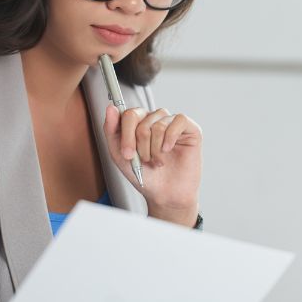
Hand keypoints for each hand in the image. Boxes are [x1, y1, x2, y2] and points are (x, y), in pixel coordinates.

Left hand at [104, 105, 201, 226]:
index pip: (129, 114)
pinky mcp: (189, 128)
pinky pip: (178, 121)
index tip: (127, 154)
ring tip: (158, 161)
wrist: (165, 194)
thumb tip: (111, 108)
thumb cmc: (145, 175)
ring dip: (154, 148)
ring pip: (158, 124)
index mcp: (139, 123)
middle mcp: (155, 119)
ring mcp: (172, 122)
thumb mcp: (120, 155)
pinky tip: (168, 150)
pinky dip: (170, 138)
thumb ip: (112, 130)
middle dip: (139, 143)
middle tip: (144, 160)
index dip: (126, 134)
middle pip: (141, 118)